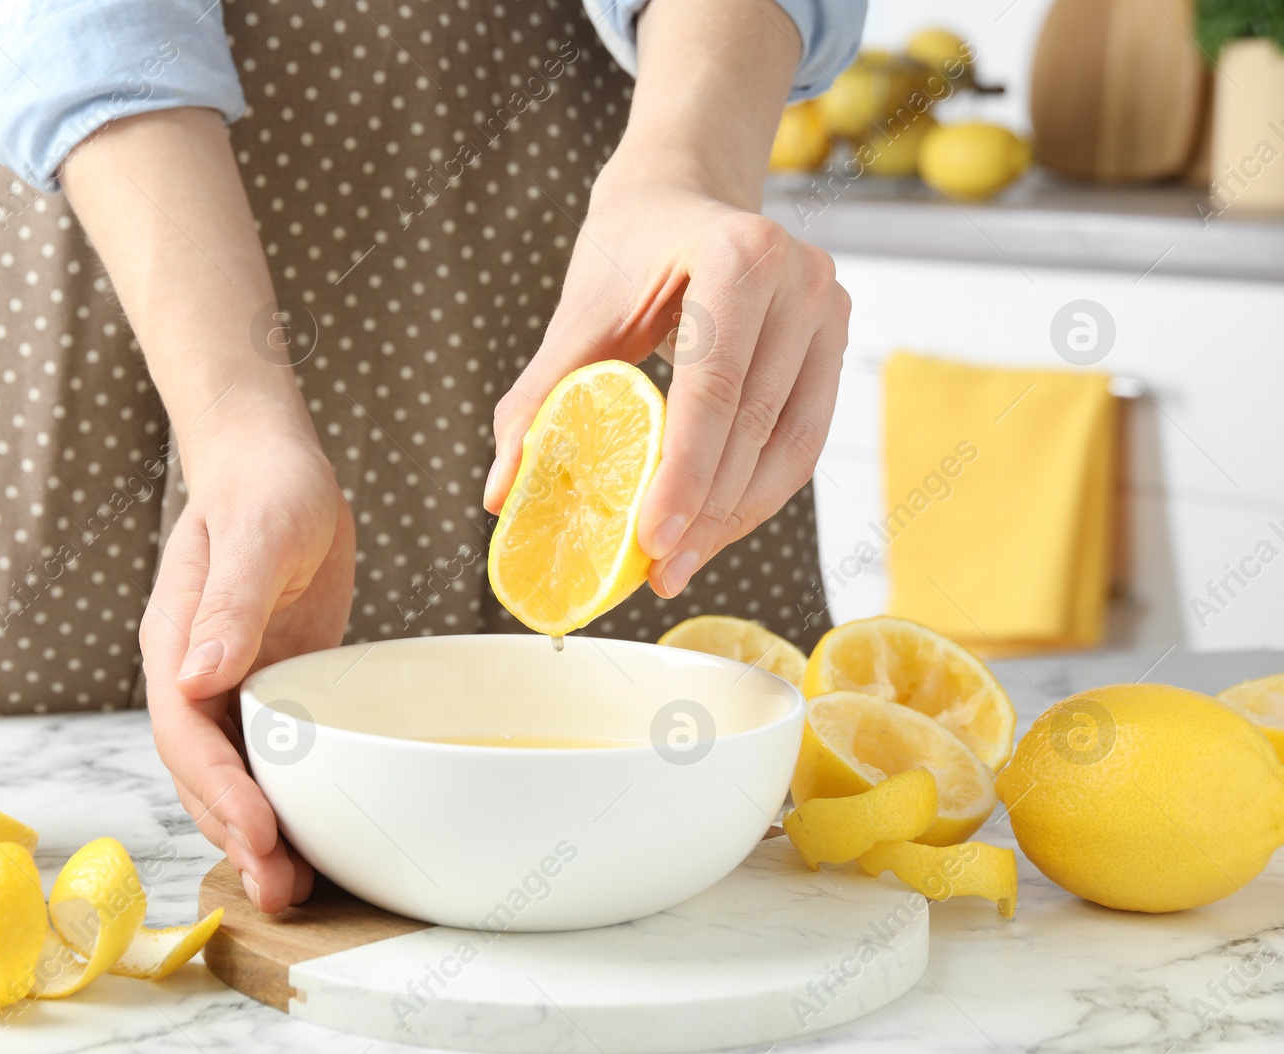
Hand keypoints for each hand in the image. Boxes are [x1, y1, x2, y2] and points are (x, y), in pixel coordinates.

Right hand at [139, 416, 354, 911]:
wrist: (274, 469)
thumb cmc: (264, 490)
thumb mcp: (258, 536)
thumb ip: (228, 606)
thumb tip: (199, 680)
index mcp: (176, 644)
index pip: (186, 733)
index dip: (219, 789)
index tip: (260, 832)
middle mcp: (192, 677)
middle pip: (201, 774)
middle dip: (236, 834)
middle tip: (280, 890)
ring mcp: (226, 688)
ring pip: (230, 778)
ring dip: (255, 835)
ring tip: (293, 890)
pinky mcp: (265, 691)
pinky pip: (265, 759)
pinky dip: (281, 804)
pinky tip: (309, 842)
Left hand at [482, 0, 848, 600]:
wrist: (679, 198)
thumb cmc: (625, 255)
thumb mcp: (577, 316)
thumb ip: (538, 399)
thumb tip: (500, 493)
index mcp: (739, 255)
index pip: (714, 386)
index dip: (684, 472)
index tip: (652, 541)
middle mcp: (801, 277)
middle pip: (754, 424)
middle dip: (706, 510)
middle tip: (659, 573)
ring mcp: (828, 308)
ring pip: (789, 444)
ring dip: (735, 516)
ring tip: (683, 565)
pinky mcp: (836, 341)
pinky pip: (803, 438)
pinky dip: (759, 491)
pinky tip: (717, 529)